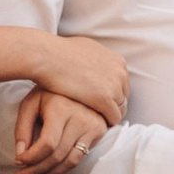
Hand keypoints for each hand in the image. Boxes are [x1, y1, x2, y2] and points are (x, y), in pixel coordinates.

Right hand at [0, 27, 130, 125]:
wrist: (49, 57)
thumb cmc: (61, 53)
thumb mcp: (86, 48)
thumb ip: (96, 57)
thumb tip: (93, 61)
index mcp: (117, 61)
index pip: (122, 83)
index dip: (112, 94)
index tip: (101, 101)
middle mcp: (120, 72)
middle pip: (123, 96)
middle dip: (112, 105)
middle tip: (98, 114)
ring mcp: (115, 86)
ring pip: (120, 109)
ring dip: (109, 115)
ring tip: (95, 121)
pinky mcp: (106, 100)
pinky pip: (114, 117)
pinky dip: (106, 122)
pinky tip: (93, 124)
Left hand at [11, 86, 110, 173]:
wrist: (76, 78)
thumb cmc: (49, 92)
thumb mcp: (30, 103)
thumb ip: (22, 128)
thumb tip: (20, 156)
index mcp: (61, 108)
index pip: (47, 144)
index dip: (31, 158)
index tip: (18, 162)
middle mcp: (80, 117)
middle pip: (58, 156)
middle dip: (36, 171)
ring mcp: (93, 125)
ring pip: (71, 161)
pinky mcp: (99, 131)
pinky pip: (80, 157)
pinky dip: (63, 168)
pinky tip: (49, 169)